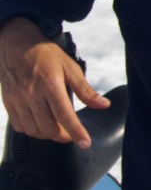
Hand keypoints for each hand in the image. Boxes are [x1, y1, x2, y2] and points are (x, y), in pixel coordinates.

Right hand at [0, 18, 108, 148]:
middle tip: (72, 133)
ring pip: (33, 130)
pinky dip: (32, 131)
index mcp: (50, 85)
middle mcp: (32, 95)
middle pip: (48, 127)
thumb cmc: (46, 55)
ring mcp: (18, 101)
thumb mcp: (71, 68)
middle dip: (63, 136)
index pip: (65, 115)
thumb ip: (86, 90)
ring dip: (47, 135)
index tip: (85, 143)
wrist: (17, 45)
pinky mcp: (8, 103)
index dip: (76, 132)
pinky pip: (19, 126)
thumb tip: (103, 105)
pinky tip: (41, 124)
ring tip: (58, 129)